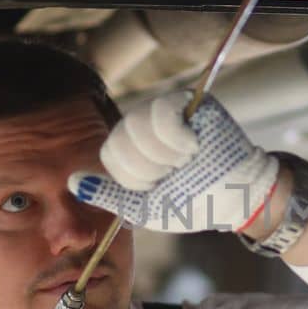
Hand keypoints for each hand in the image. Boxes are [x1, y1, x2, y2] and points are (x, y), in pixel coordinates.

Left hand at [69, 91, 279, 233]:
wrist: (234, 198)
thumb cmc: (192, 202)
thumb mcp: (144, 208)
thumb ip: (109, 195)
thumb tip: (73, 182)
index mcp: (131, 147)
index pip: (110, 153)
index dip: (132, 177)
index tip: (158, 187)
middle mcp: (145, 124)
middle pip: (121, 138)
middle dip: (148, 169)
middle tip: (175, 174)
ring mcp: (167, 109)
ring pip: (139, 124)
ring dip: (163, 155)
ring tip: (186, 161)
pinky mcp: (190, 101)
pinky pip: (163, 111)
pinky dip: (174, 137)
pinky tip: (191, 148)